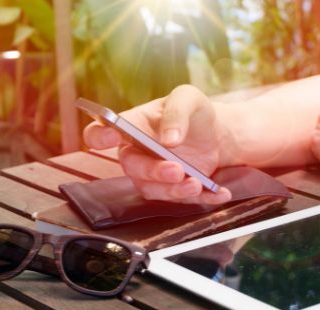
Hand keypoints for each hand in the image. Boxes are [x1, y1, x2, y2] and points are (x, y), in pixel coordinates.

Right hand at [83, 85, 231, 203]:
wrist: (217, 133)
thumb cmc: (193, 111)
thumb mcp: (189, 98)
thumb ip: (176, 113)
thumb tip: (169, 139)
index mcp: (131, 126)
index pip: (99, 133)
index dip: (99, 137)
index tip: (111, 136)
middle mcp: (137, 153)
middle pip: (132, 168)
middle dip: (153, 171)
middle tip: (176, 169)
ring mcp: (153, 174)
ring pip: (152, 190)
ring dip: (174, 191)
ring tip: (196, 184)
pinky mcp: (173, 189)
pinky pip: (182, 200)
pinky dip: (202, 199)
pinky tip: (220, 193)